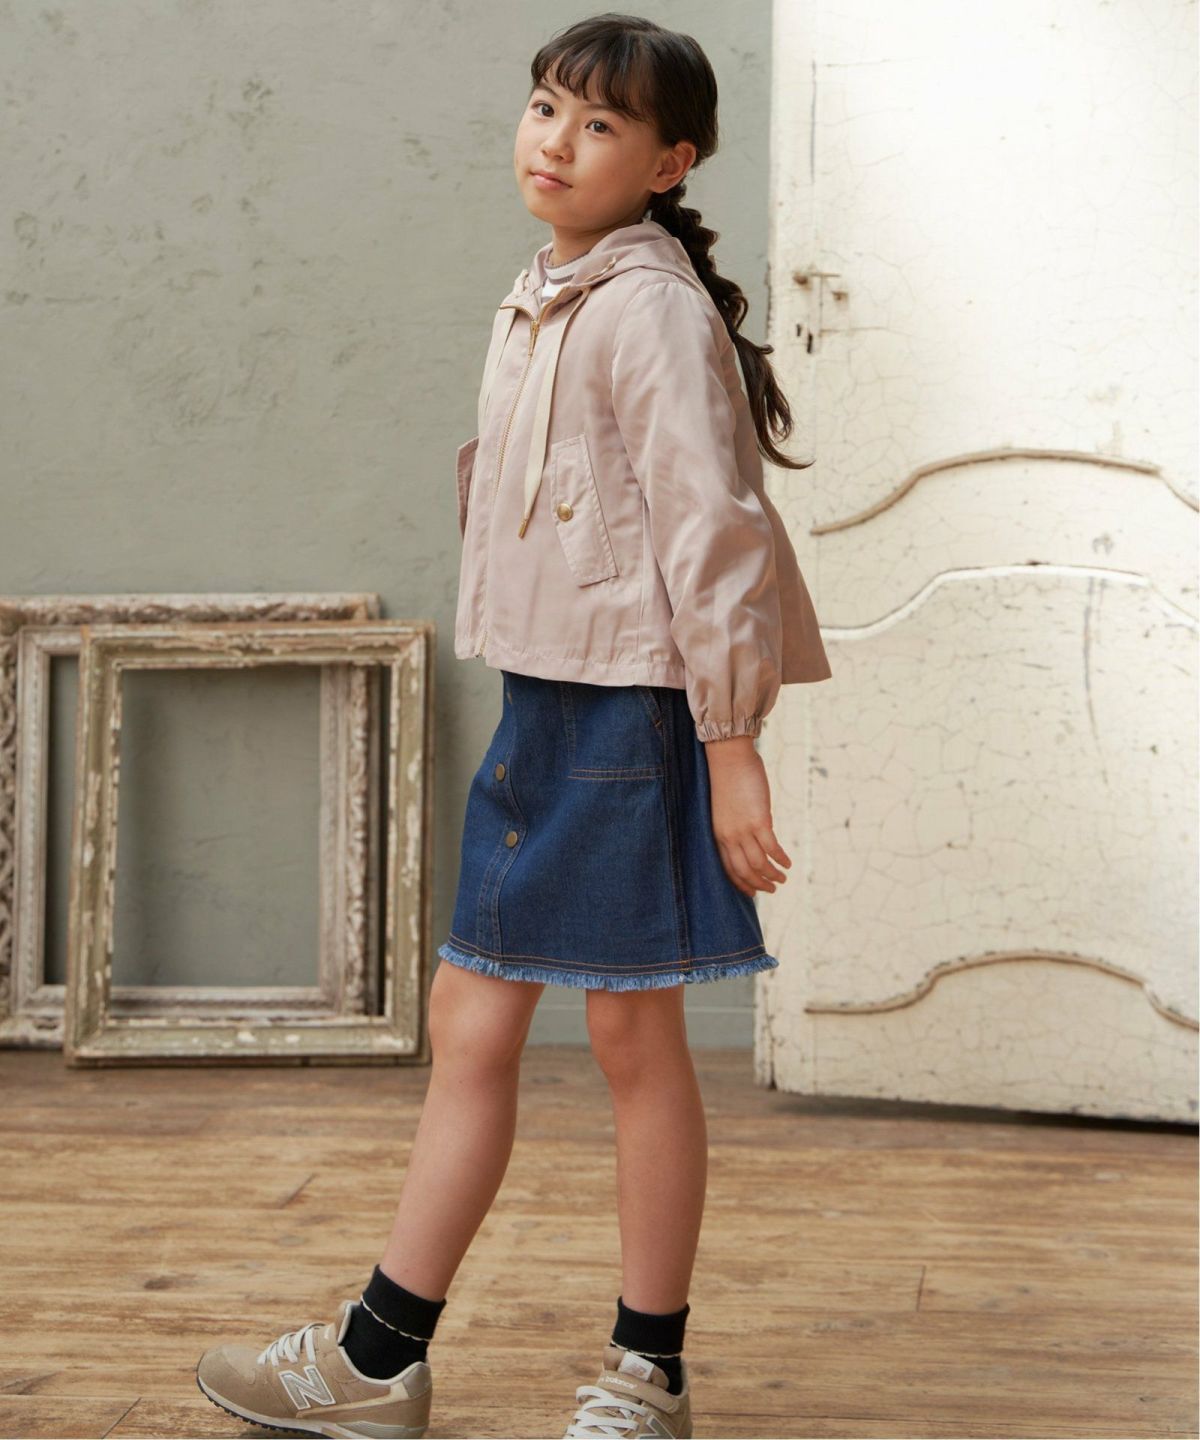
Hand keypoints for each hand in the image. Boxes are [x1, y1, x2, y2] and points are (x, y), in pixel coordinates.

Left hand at [703, 736, 791, 896]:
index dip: (741, 883)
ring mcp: (743, 830)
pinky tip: (788, 863)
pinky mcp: (759, 821)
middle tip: (772, 889)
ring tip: (782, 879)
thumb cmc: (729, 777)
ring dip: (772, 876)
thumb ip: (739, 824)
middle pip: (743, 871)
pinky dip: (781, 860)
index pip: (728, 868)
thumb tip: (759, 832)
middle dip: (758, 884)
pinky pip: (772, 849)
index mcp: (718, 834)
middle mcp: (729, 836)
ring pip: (758, 864)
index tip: (752, 892)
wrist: (728, 757)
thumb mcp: (729, 807)